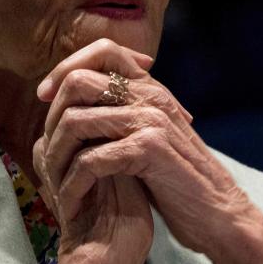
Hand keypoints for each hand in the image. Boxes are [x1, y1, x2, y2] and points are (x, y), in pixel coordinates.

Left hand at [37, 39, 262, 263]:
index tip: (45, 96)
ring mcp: (151, 120)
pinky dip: (74, 180)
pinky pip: (93, 157)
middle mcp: (151, 95)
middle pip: (79, 79)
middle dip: (52, 113)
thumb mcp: (147, 136)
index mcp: (150, 88)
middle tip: (46, 143)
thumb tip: (71, 102)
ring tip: (51, 176)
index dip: (66, 66)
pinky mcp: (151, 149)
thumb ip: (120, 113)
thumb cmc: (175, 180)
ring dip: (56, 152)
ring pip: (78, 119)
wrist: (217, 215)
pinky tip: (71, 197)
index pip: (103, 49)